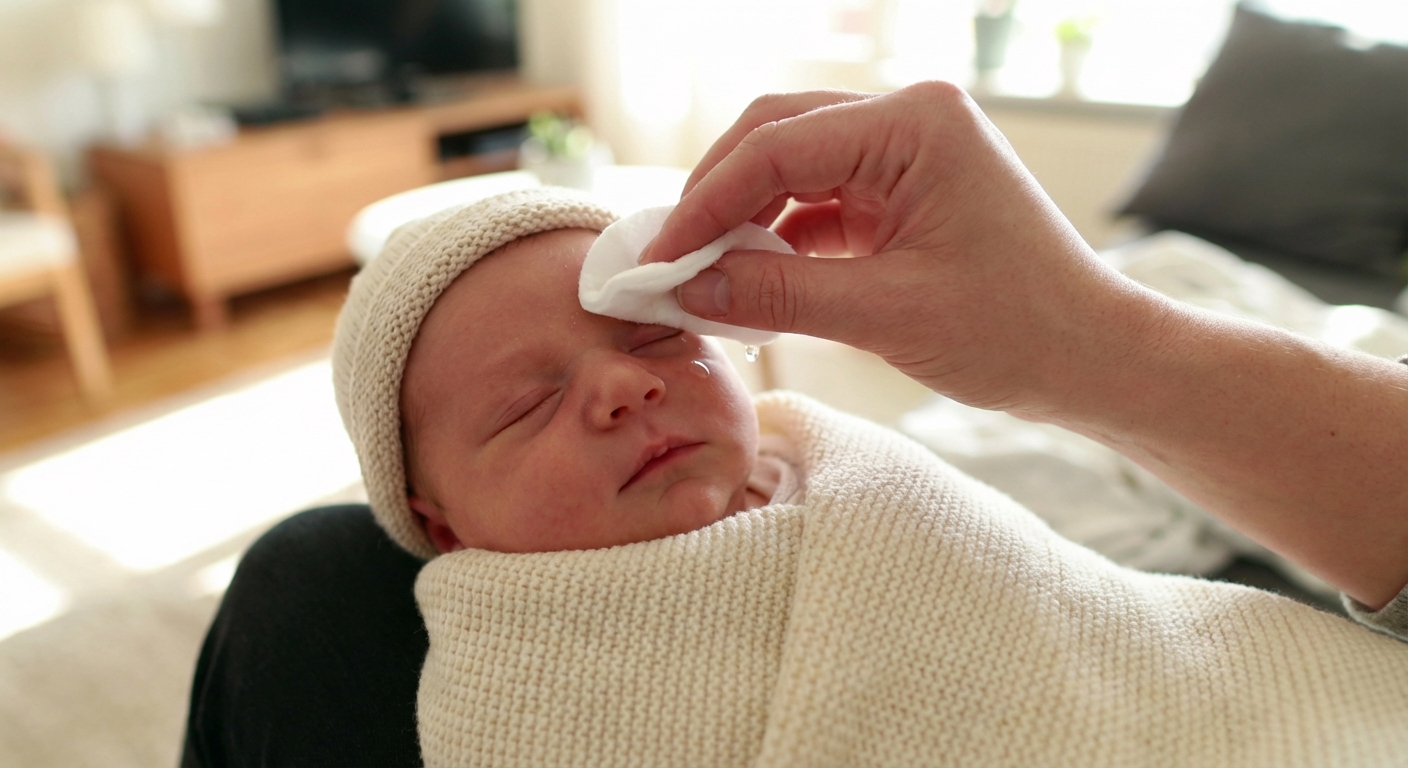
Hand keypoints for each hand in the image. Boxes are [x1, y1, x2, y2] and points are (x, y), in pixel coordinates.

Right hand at [645, 83, 1407, 609]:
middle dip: (716, 197)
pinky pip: (819, 203)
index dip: (705, 202)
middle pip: (777, 136)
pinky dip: (779, 242)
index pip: (777, 145)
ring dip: (744, 221)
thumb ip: (778, 295)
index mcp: (915, 124)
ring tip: (701, 278)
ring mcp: (907, 155)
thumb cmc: (1018, 330)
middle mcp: (909, 121)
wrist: (1093, 359)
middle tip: (668, 260)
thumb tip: (687, 289)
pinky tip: (749, 284)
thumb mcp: (886, 314)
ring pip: (792, 169)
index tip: (658, 258)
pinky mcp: (903, 193)